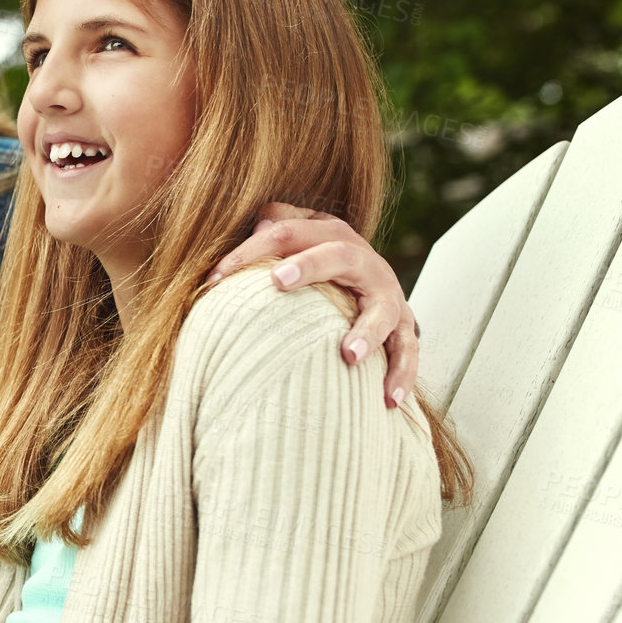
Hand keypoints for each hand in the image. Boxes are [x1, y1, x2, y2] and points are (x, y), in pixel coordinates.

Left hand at [206, 203, 418, 408]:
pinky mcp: (404, 326)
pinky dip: (402, 373)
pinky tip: (388, 399)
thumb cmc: (316, 262)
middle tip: (277, 280)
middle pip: (337, 254)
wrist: (371, 281)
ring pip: (383, 308)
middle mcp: (363, 259)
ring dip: (368, 330)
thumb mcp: (296, 237)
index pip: (288, 233)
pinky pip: (407, 349)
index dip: (249, 251)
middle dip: (309, 265)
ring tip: (349, 355)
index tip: (214, 278)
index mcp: (331, 234)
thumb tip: (255, 223)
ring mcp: (387, 293)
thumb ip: (276, 225)